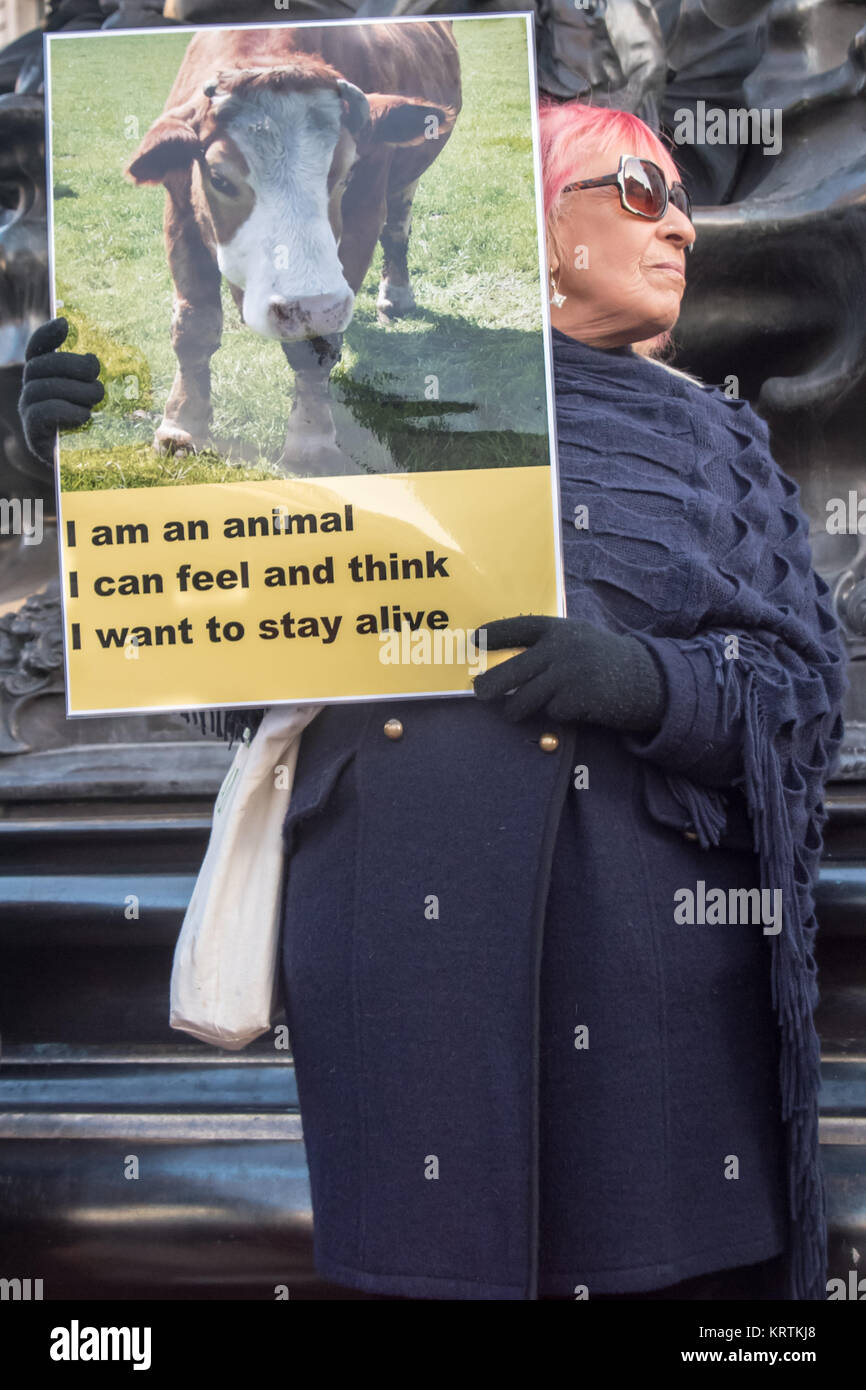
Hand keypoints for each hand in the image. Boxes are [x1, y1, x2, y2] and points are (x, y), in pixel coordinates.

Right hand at [18, 317, 104, 463]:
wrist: (82, 471)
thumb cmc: (93, 432)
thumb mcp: (95, 400)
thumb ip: (89, 379)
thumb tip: (93, 357)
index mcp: (44, 379)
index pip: (37, 349)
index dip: (47, 335)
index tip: (66, 324)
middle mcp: (31, 392)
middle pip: (40, 366)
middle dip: (71, 365)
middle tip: (96, 376)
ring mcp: (29, 413)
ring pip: (41, 388)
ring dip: (75, 391)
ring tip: (94, 402)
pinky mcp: (34, 435)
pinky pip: (42, 412)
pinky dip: (66, 411)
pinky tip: (84, 417)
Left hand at [470, 614, 664, 731]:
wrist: (647, 681)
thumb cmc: (605, 662)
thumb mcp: (578, 641)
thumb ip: (548, 647)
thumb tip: (507, 664)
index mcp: (560, 629)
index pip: (519, 627)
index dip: (495, 633)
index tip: (473, 639)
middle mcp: (562, 647)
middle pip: (512, 669)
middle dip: (490, 685)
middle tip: (479, 693)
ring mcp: (569, 672)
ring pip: (525, 698)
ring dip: (516, 709)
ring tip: (514, 711)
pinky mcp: (578, 697)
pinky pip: (551, 712)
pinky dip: (556, 715)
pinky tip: (572, 709)